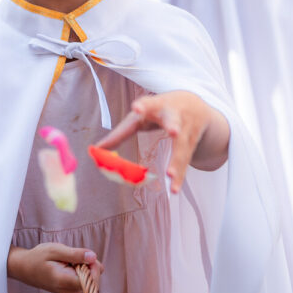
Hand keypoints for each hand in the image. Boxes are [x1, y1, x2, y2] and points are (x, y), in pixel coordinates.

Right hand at [7, 243, 102, 292]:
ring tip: (69, 261)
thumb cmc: (37, 257)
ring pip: (90, 281)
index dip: (94, 267)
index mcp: (64, 282)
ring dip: (85, 268)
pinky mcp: (71, 291)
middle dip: (90, 266)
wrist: (24, 268)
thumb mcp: (55, 250)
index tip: (86, 255)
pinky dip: (81, 271)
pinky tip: (69, 266)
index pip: (91, 282)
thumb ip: (75, 254)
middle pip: (93, 282)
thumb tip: (93, 257)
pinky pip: (84, 282)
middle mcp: (69, 291)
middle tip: (75, 255)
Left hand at [95, 90, 229, 192]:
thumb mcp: (141, 116)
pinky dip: (180, 177)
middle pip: (174, 121)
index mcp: (157, 105)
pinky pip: (186, 162)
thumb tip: (96, 149)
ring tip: (170, 175)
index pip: (150, 104)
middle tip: (174, 132)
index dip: (144, 106)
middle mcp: (175, 115)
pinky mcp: (192, 143)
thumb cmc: (159, 110)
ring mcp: (187, 129)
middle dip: (174, 126)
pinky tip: (174, 189)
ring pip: (182, 146)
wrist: (195, 103)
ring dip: (177, 162)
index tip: (137, 107)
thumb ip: (121, 132)